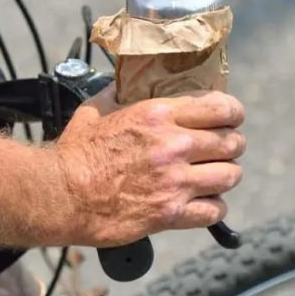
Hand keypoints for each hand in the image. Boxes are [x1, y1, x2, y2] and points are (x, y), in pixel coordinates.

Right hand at [54, 88, 245, 246]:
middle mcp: (173, 145)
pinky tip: (204, 203)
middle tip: (223, 149)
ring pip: (230, 176)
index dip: (233, 113)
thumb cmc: (75, 153)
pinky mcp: (171, 213)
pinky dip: (214, 207)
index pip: (220, 107)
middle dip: (232, 145)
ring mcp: (175, 181)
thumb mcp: (97, 110)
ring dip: (226, 175)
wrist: (61, 195)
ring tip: (216, 176)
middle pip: (231, 142)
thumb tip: (125, 82)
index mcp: (158, 115)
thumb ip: (118, 94)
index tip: (231, 118)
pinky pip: (215, 211)